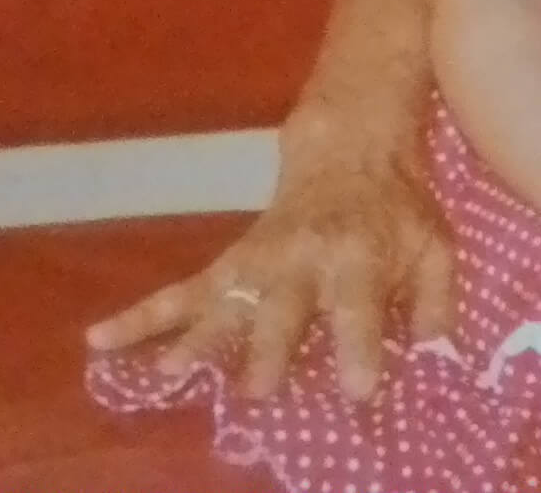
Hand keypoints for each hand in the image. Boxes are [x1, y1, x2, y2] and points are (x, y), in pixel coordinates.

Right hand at [83, 127, 454, 402]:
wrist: (348, 149)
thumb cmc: (396, 209)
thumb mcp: (434, 246)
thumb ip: (437, 305)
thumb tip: (439, 362)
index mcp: (358, 256)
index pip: (358, 308)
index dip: (360, 349)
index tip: (358, 391)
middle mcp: (302, 260)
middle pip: (281, 309)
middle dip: (268, 349)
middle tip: (257, 391)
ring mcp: (259, 261)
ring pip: (221, 302)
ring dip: (194, 339)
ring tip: (164, 373)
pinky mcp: (231, 263)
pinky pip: (181, 291)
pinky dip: (141, 315)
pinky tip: (101, 339)